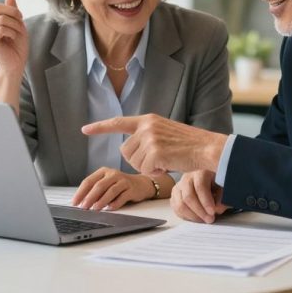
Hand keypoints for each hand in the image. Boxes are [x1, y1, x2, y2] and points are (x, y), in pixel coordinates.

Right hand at [0, 0, 27, 75]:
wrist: (17, 63)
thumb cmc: (18, 46)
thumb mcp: (19, 25)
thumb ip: (13, 11)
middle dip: (14, 13)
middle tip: (21, 23)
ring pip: (2, 19)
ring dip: (15, 26)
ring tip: (16, 35)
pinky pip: (1, 28)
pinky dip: (12, 33)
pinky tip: (11, 39)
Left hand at [71, 168, 153, 210]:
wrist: (141, 184)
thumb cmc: (120, 185)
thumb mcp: (107, 184)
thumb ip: (96, 190)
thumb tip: (82, 202)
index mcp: (103, 172)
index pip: (89, 181)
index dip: (81, 192)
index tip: (75, 202)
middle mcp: (113, 174)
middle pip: (99, 186)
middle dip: (90, 197)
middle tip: (84, 207)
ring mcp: (123, 181)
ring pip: (111, 191)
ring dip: (102, 201)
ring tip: (95, 208)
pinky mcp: (131, 189)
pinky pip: (122, 197)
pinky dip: (115, 203)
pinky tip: (110, 208)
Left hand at [81, 114, 226, 174]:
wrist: (207, 148)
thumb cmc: (189, 145)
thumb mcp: (165, 133)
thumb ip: (147, 137)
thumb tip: (129, 150)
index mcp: (148, 120)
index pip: (118, 123)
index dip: (100, 127)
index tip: (84, 130)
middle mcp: (146, 126)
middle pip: (125, 152)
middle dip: (138, 161)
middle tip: (159, 159)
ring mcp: (150, 138)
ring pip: (134, 162)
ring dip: (148, 167)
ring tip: (166, 160)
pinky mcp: (154, 151)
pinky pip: (144, 170)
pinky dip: (155, 172)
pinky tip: (168, 165)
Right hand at [171, 170, 228, 223]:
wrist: (208, 188)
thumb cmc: (216, 189)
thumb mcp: (223, 191)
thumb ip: (223, 199)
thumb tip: (217, 208)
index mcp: (200, 174)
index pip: (200, 186)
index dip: (206, 201)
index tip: (212, 212)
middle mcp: (187, 179)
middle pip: (188, 197)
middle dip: (199, 211)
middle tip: (209, 219)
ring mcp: (178, 188)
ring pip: (180, 205)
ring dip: (193, 216)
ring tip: (203, 220)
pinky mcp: (173, 197)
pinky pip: (176, 210)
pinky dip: (186, 217)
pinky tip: (196, 217)